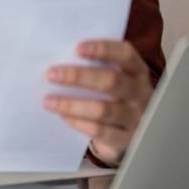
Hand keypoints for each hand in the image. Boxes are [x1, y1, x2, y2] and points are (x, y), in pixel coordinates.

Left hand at [44, 40, 153, 166]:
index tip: (77, 48)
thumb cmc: (115, 95)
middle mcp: (140, 94)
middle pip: (112, 82)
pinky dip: (78, 122)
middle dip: (78, 76)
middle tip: (51, 74)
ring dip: (71, 104)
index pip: (125, 55)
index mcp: (137, 71)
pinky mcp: (125, 140)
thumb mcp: (114, 78)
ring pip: (103, 110)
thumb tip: (60, 60)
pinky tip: (63, 116)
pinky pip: (99, 131)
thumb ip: (95, 67)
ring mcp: (135, 119)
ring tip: (48, 101)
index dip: (103, 49)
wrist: (133, 132)